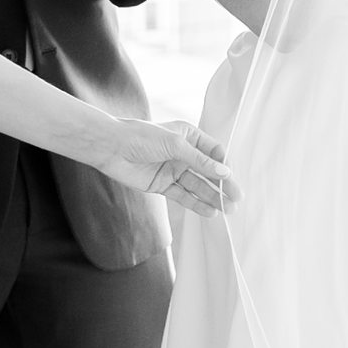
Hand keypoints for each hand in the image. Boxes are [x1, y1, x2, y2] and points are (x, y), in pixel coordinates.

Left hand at [96, 116, 234, 215]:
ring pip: (197, 186)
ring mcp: (173, 170)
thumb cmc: (141, 137)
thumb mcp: (175, 145)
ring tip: (228, 210)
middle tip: (236, 199)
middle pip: (208, 171)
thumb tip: (224, 172)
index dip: (224, 165)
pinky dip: (196, 203)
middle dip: (222, 185)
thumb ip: (200, 161)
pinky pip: (183, 195)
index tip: (232, 178)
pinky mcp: (162, 185)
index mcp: (189, 135)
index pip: (214, 152)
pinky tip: (210, 212)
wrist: (111, 148)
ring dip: (212, 197)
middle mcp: (183, 153)